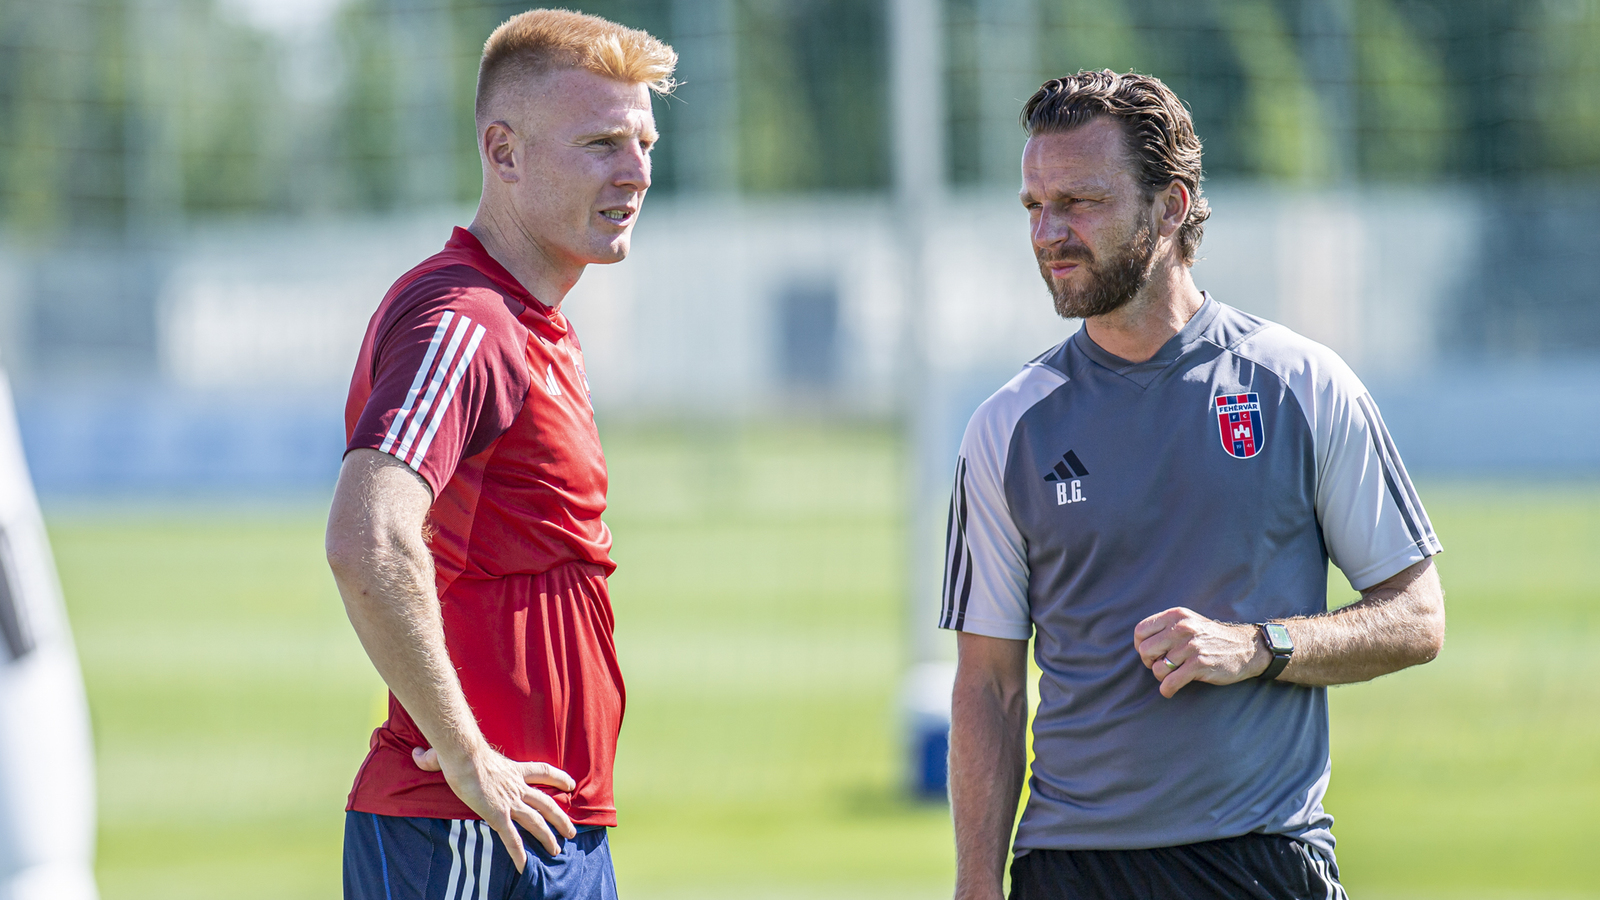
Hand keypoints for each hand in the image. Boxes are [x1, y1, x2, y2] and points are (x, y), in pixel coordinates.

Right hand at [413, 745, 576, 871]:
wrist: (462, 755)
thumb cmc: (458, 751)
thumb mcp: (455, 753)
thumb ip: (437, 756)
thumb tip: (418, 753)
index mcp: (512, 770)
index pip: (542, 772)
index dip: (558, 778)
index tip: (571, 785)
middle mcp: (516, 787)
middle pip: (546, 803)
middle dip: (560, 818)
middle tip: (571, 831)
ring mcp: (509, 802)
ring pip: (536, 822)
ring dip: (548, 837)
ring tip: (557, 850)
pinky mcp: (498, 814)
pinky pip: (511, 838)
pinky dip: (518, 853)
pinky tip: (524, 866)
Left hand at [1133, 607, 1268, 697]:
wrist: (1246, 648)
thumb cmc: (1211, 638)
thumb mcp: (1189, 622)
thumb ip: (1166, 628)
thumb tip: (1141, 644)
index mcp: (1176, 616)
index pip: (1141, 631)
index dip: (1140, 646)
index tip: (1150, 654)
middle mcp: (1182, 628)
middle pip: (1145, 650)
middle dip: (1149, 662)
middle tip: (1160, 666)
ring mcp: (1191, 647)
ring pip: (1157, 669)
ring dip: (1161, 677)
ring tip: (1171, 677)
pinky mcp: (1199, 665)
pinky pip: (1171, 682)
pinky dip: (1167, 690)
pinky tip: (1170, 690)